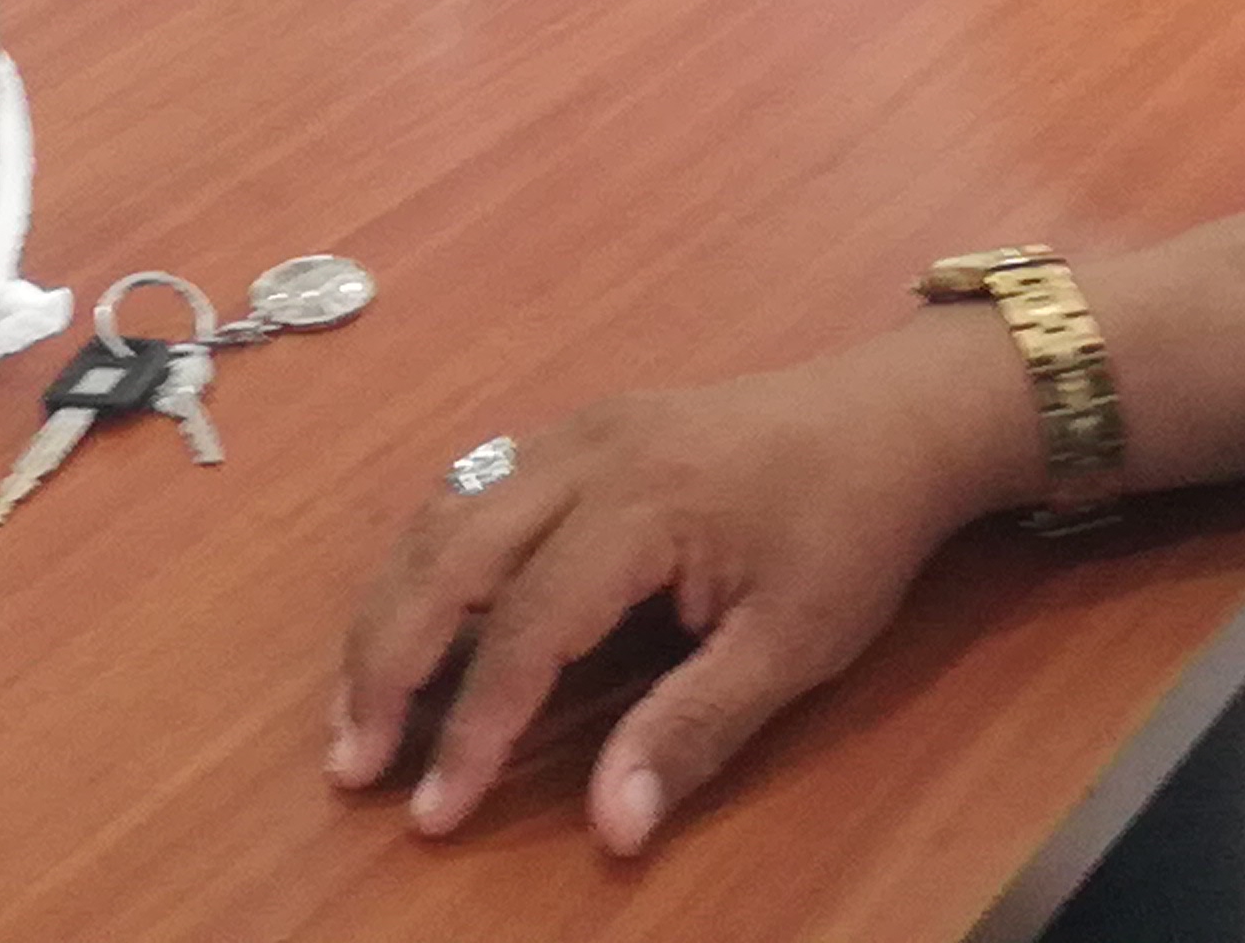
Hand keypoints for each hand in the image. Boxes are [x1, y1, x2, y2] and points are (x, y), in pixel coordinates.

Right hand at [331, 329, 1025, 854]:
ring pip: (444, 512)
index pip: (527, 626)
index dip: (474, 725)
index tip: (435, 811)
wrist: (892, 415)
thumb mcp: (795, 644)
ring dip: (388, 607)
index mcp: (643, 501)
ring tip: (356, 705)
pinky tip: (409, 616)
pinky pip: (470, 486)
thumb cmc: (850, 530)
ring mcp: (574, 427)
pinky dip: (423, 558)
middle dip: (388, 662)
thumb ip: (694, 729)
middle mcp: (586, 448)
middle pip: (451, 554)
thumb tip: (611, 829)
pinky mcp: (577, 428)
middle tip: (352, 762)